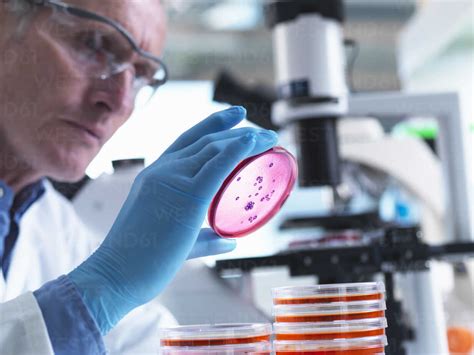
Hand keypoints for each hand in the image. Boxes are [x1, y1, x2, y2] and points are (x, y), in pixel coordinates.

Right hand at [68, 107, 277, 333]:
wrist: (115, 274)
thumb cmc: (141, 261)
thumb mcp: (176, 239)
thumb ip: (204, 238)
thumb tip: (230, 240)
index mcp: (156, 175)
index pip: (188, 139)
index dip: (213, 124)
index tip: (236, 116)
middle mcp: (163, 170)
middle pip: (206, 140)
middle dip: (238, 132)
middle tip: (264, 135)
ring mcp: (171, 180)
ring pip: (214, 148)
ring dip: (246, 140)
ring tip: (270, 140)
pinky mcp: (185, 197)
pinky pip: (216, 165)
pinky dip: (237, 150)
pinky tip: (253, 143)